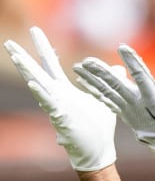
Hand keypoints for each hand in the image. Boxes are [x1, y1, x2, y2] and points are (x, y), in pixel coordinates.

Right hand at [3, 28, 116, 171]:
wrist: (99, 150)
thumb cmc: (99, 127)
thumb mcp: (106, 99)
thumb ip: (109, 82)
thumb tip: (117, 68)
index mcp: (66, 90)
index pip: (52, 64)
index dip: (43, 47)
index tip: (35, 30)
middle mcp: (58, 96)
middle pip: (38, 72)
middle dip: (24, 57)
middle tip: (8, 42)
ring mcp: (57, 107)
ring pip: (39, 86)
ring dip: (28, 72)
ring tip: (17, 57)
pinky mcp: (61, 119)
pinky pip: (50, 105)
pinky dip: (42, 95)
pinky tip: (34, 85)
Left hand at [74, 45, 154, 169]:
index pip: (141, 75)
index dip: (132, 60)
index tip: (121, 47)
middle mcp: (139, 106)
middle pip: (116, 85)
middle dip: (100, 72)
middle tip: (86, 61)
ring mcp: (131, 113)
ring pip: (108, 93)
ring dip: (92, 81)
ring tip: (78, 69)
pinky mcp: (128, 118)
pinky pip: (109, 103)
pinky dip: (97, 94)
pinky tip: (87, 86)